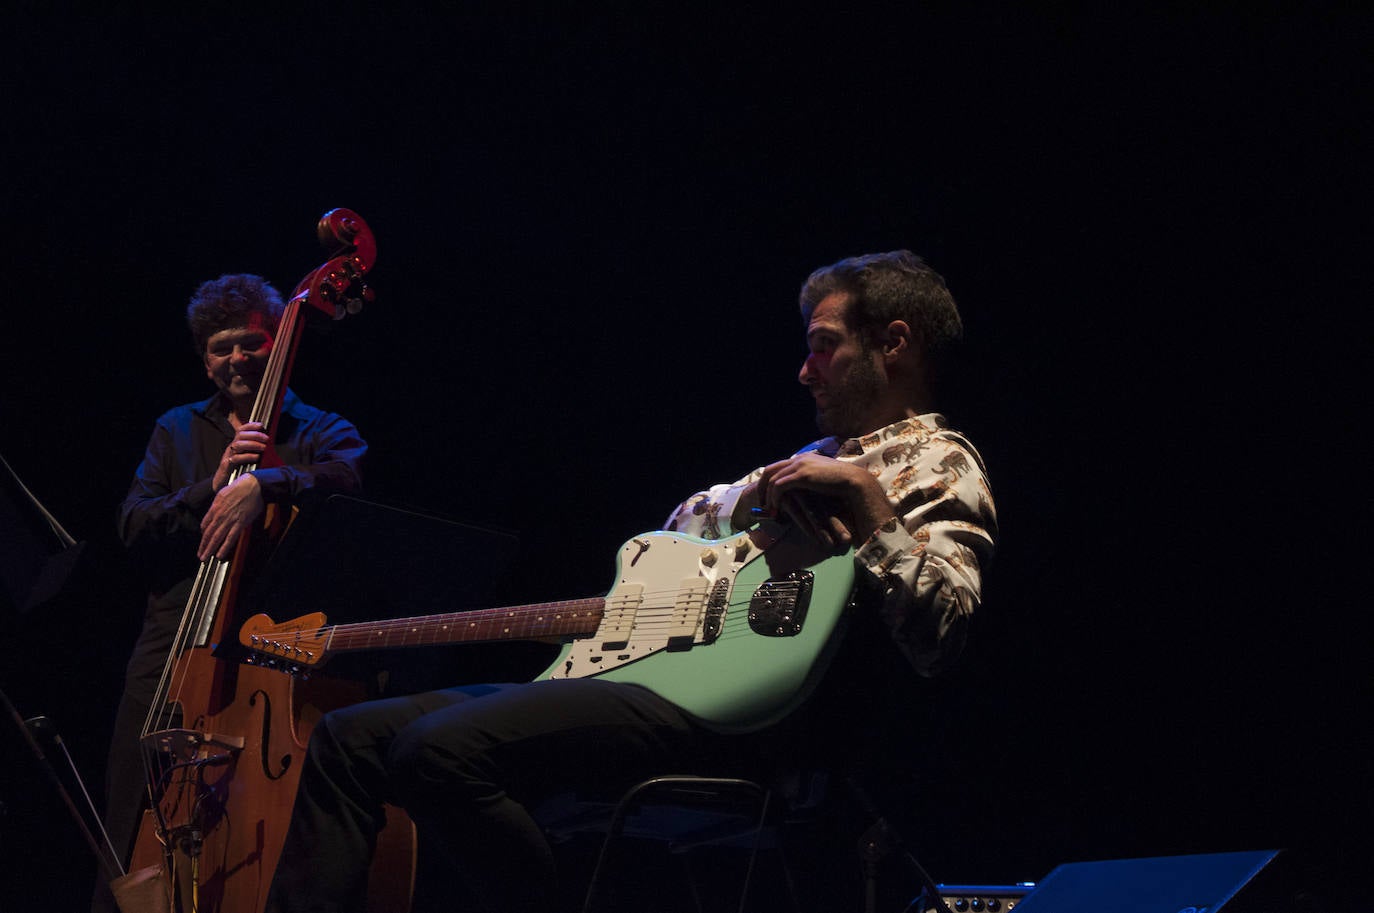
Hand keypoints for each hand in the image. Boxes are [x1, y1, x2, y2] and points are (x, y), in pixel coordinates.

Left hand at [199, 473, 264, 560]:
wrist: (253, 485)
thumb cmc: (240, 487)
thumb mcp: (222, 493)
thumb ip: (217, 504)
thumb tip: (214, 511)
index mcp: (215, 507)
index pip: (205, 524)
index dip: (203, 535)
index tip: (203, 541)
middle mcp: (220, 515)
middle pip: (208, 533)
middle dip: (203, 546)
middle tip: (200, 555)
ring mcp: (229, 520)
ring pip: (216, 537)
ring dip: (210, 549)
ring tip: (205, 557)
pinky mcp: (240, 523)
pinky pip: (230, 538)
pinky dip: (224, 547)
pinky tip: (219, 555)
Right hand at [213, 422, 269, 490]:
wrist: (221, 484)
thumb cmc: (236, 470)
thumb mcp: (246, 458)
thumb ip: (254, 451)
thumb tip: (268, 446)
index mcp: (236, 445)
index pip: (241, 430)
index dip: (250, 425)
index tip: (261, 425)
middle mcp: (231, 448)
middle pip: (240, 435)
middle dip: (255, 435)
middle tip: (266, 439)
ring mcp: (228, 456)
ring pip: (238, 445)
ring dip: (253, 444)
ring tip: (264, 448)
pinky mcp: (227, 465)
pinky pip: (236, 458)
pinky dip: (248, 456)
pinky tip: (257, 457)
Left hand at [753, 453, 894, 548]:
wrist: (854, 481)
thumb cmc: (843, 484)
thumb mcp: (823, 479)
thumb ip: (812, 481)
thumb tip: (803, 493)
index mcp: (804, 458)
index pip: (778, 466)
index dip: (770, 481)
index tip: (768, 496)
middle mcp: (800, 458)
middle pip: (769, 470)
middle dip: (762, 487)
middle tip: (762, 503)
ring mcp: (800, 465)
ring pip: (772, 479)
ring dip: (767, 496)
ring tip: (770, 509)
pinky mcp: (801, 475)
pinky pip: (779, 486)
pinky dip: (775, 498)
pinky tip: (778, 508)